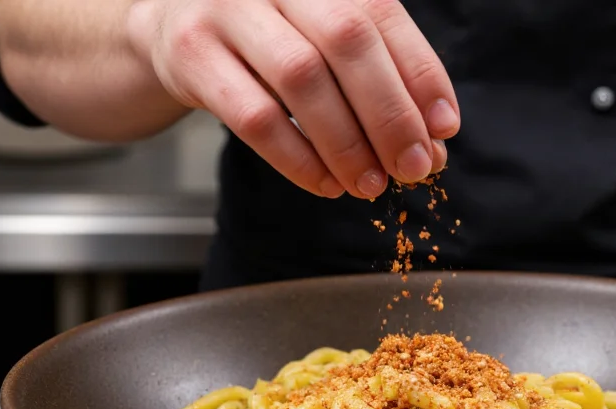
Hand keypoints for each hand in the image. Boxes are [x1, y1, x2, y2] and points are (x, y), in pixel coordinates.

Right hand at [126, 0, 458, 198]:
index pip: (383, 16)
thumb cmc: (269, 41)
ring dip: (346, 144)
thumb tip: (434, 141)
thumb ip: (380, 81)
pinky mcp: (191, 54)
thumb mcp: (324, 42)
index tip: (444, 128)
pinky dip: (298, 159)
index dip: (421, 74)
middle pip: (347, 40)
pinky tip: (325, 183)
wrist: (171, 27)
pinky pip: (253, 116)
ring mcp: (228, 10)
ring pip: (302, 78)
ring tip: (370, 184)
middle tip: (414, 167)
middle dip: (390, 114)